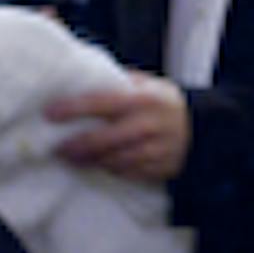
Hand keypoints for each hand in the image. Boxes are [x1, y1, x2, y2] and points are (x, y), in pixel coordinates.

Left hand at [47, 75, 190, 184]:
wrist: (203, 129)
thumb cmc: (165, 103)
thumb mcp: (149, 85)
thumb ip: (120, 83)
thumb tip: (83, 79)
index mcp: (144, 99)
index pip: (103, 102)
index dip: (74, 108)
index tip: (50, 113)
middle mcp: (150, 125)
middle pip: (105, 140)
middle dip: (77, 146)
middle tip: (57, 148)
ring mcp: (157, 150)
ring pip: (115, 160)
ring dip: (90, 161)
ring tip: (72, 158)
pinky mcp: (160, 169)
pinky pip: (128, 173)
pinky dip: (111, 169)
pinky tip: (98, 165)